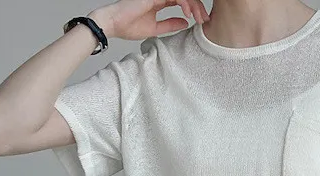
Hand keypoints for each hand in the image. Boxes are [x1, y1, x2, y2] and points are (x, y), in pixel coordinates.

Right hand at [89, 0, 209, 40]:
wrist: (114, 24)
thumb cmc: (128, 26)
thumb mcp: (155, 29)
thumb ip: (170, 24)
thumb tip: (185, 23)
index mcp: (159, 2)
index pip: (181, 2)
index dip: (193, 11)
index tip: (201, 22)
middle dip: (198, 8)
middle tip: (205, 20)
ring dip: (194, 6)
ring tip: (199, 18)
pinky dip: (185, 3)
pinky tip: (188, 13)